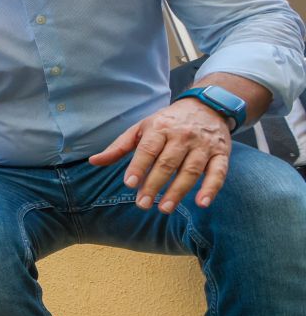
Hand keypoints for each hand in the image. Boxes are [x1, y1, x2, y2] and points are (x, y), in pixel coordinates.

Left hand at [89, 98, 231, 209]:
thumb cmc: (167, 122)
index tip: (129, 184)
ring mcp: (203, 145)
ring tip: (165, 208)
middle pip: (168, 162)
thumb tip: (94, 161)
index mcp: (160, 128)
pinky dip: (211, 188)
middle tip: (143, 204)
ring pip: (191, 170)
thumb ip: (119, 147)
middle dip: (154, 184)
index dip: (139, 166)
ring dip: (178, 191)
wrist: (207, 106)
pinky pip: (219, 172)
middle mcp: (182, 136)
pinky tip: (202, 203)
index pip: (148, 149)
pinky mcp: (222, 153)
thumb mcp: (141, 128)